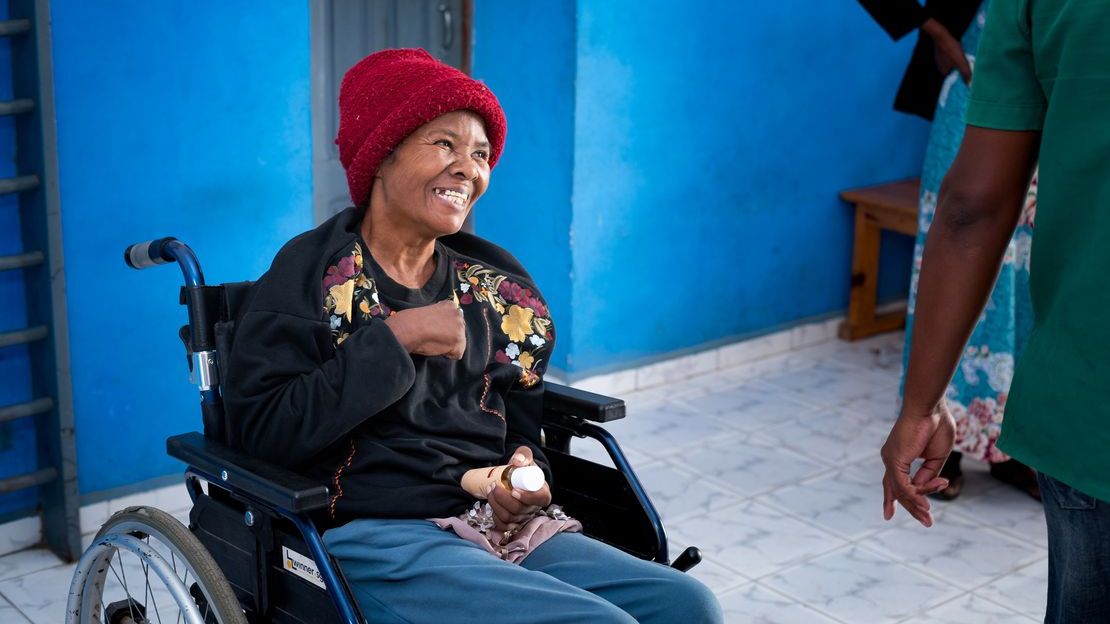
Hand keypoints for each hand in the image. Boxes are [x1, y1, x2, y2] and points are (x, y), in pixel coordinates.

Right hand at [383, 300, 465, 358]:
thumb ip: (439, 316)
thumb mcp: (429, 312)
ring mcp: (460, 327)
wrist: (409, 328)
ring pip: (459, 342)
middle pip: (459, 331)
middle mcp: (458, 314)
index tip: (435, 330)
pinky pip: (457, 354)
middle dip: (450, 336)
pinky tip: (437, 348)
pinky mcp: (458, 340)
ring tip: (434, 342)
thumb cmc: (412, 321)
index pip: (454, 320)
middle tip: (435, 337)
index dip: (445, 327)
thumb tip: (442, 325)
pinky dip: (448, 355)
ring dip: (449, 345)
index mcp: (450, 305)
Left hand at [486, 446, 550, 532]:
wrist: (516, 477)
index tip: (513, 490)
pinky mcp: (513, 522)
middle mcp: (534, 508)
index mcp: (542, 493)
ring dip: (495, 504)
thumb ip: (524, 454)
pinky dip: (494, 515)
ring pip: (509, 518)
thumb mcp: (525, 456)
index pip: (540, 499)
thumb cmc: (523, 468)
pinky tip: (491, 503)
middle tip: (493, 486)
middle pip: (520, 509)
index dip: (527, 497)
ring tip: (489, 490)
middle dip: (503, 499)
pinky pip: (503, 525)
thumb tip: (517, 461)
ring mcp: (523, 517)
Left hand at [880, 402, 955, 526]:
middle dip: (910, 508)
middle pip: (895, 490)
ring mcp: (890, 459)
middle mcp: (890, 459)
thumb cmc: (936, 425)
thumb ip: (928, 475)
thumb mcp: (935, 457)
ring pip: (901, 490)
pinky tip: (925, 505)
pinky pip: (903, 485)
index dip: (892, 499)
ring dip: (916, 505)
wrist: (931, 408)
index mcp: (898, 457)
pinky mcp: (894, 460)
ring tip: (929, 517)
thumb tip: (921, 492)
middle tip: (926, 522)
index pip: (893, 482)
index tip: (889, 514)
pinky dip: (915, 496)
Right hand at [922, 18, 970, 83]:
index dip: (963, 73)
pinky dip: (955, 54)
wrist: (941, 35)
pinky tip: (957, 49)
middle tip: (967, 60)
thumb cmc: (951, 49)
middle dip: (961, 66)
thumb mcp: (961, 62)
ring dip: (958, 60)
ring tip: (963, 54)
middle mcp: (940, 67)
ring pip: (952, 62)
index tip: (968, 68)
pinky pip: (950, 56)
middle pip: (954, 69)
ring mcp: (939, 59)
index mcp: (944, 72)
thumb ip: (965, 73)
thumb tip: (970, 85)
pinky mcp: (941, 51)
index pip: (955, 77)